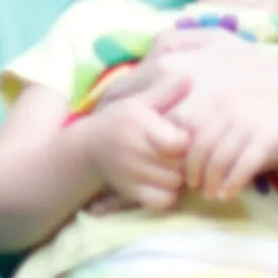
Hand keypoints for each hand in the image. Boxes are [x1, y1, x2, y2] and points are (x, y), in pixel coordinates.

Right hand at [80, 73, 191, 209]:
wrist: (89, 148)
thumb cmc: (122, 121)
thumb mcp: (140, 102)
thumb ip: (165, 92)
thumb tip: (189, 77)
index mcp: (141, 127)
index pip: (178, 143)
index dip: (187, 140)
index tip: (186, 134)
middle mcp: (136, 152)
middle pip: (180, 164)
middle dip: (188, 159)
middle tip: (185, 151)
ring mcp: (133, 175)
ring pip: (174, 183)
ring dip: (180, 177)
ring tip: (175, 165)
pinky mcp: (132, 192)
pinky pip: (162, 200)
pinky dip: (168, 194)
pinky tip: (165, 181)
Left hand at [150, 50, 277, 204]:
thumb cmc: (268, 121)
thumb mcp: (240, 112)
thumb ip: (216, 126)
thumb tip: (187, 153)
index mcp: (222, 98)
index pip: (191, 127)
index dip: (185, 151)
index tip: (185, 168)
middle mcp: (233, 106)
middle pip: (202, 144)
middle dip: (194, 169)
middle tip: (193, 186)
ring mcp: (250, 121)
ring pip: (219, 158)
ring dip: (212, 181)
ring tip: (211, 194)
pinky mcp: (267, 138)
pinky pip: (242, 166)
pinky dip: (232, 184)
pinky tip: (228, 195)